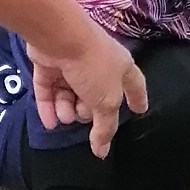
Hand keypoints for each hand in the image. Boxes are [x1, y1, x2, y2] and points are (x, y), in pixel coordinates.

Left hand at [28, 24, 146, 157]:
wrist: (60, 37)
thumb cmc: (92, 66)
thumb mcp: (106, 101)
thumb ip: (105, 128)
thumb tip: (102, 152)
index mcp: (120, 67)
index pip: (134, 85)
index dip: (138, 98)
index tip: (140, 111)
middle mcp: (98, 64)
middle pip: (96, 95)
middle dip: (89, 110)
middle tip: (84, 113)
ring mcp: (72, 63)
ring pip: (71, 94)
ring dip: (67, 109)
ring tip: (65, 115)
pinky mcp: (49, 63)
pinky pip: (49, 90)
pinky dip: (48, 107)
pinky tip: (49, 123)